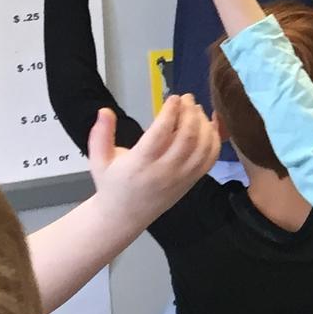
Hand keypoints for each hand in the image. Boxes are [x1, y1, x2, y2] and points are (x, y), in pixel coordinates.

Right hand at [87, 97, 219, 226]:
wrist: (123, 216)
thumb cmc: (111, 184)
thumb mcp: (98, 160)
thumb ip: (100, 134)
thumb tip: (104, 111)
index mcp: (139, 164)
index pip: (160, 134)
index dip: (170, 112)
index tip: (173, 97)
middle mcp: (163, 172)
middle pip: (187, 138)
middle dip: (190, 113)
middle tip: (187, 98)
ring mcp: (181, 178)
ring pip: (202, 147)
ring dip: (204, 124)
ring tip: (196, 109)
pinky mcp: (191, 182)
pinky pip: (210, 159)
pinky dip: (214, 140)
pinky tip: (209, 125)